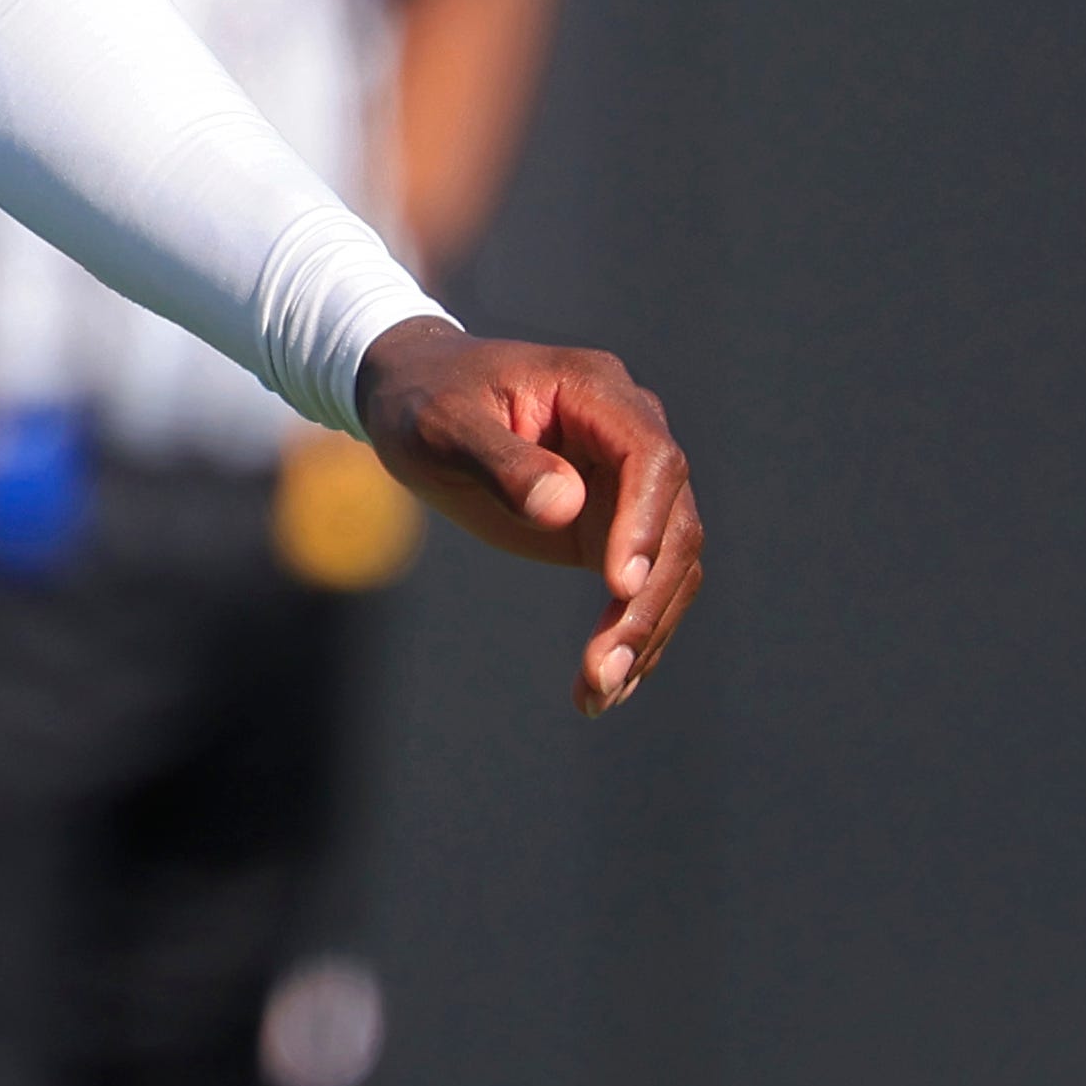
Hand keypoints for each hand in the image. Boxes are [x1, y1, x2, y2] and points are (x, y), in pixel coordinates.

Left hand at [356, 318, 700, 715]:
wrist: (411, 398)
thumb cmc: (422, 401)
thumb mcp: (442, 426)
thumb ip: (499, 460)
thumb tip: (564, 507)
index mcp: (596, 391)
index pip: (651, 459)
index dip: (645, 523)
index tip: (620, 587)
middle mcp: (627, 434)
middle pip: (673, 522)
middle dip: (646, 601)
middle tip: (605, 669)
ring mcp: (624, 484)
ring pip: (668, 564)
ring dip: (643, 632)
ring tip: (598, 694)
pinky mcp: (608, 525)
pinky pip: (641, 584)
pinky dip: (628, 634)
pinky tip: (602, 689)